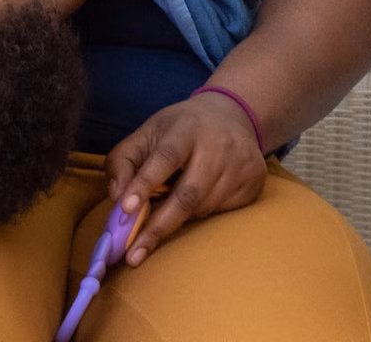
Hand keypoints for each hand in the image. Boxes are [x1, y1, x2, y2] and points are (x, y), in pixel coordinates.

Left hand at [104, 90, 265, 266]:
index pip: (164, 157)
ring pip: (203, 208)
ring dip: (178, 220)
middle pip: (188, 194)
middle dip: (158, 226)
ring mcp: (241, 164)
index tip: (125, 210)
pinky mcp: (255, 181)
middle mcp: (218, 144)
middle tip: (133, 255)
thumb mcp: (146, 134)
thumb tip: (116, 198)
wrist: (232, 115)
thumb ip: (123, 162)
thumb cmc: (180, 130)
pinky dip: (201, 216)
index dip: (144, 183)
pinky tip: (197, 202)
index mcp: (186, 128)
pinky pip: (222, 212)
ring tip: (165, 215)